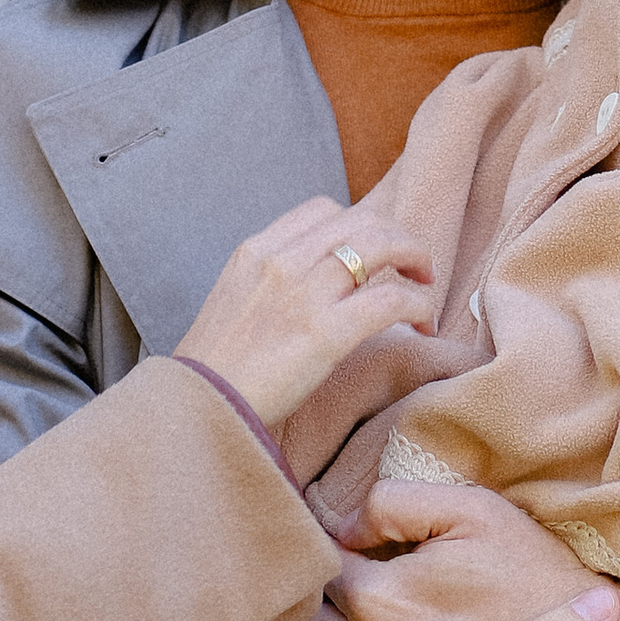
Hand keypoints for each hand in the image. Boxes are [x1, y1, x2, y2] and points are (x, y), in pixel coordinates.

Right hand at [176, 196, 432, 425]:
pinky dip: (418, 307)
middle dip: (399, 238)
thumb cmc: (215, 370)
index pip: (324, 210)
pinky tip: (423, 326)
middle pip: (362, 221)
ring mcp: (303, 295)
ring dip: (417, 261)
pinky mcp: (324, 334)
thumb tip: (317, 283)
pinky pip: (391, 301)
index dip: (360, 225)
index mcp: (256, 251)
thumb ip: (271, 283)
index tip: (374, 251)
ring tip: (425, 287)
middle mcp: (281, 262)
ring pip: (384, 247)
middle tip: (415, 266)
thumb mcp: (234, 302)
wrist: (193, 409)